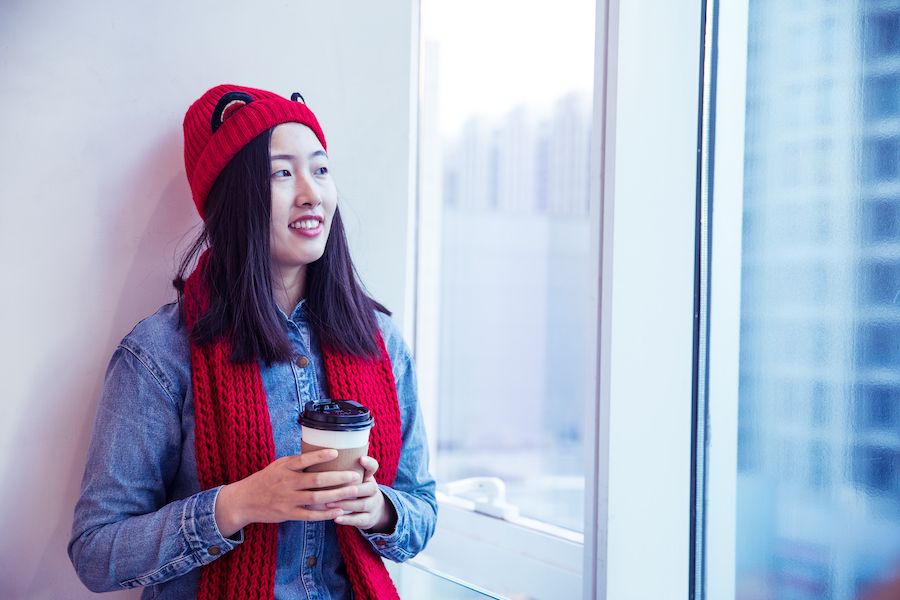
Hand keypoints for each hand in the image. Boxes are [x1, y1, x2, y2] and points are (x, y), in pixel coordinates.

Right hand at [214, 449, 363, 536]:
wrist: (243, 501)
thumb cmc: (265, 479)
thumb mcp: (278, 465)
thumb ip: (296, 462)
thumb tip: (319, 452)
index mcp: (285, 467)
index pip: (304, 459)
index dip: (320, 456)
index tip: (336, 452)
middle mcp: (287, 482)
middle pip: (316, 480)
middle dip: (337, 478)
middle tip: (354, 476)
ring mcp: (288, 499)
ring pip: (316, 498)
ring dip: (336, 495)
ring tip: (353, 491)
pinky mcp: (288, 514)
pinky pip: (310, 515)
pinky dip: (325, 514)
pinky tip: (338, 511)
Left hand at [327, 455, 396, 533]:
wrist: (373, 510)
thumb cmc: (356, 489)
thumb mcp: (354, 478)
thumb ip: (342, 468)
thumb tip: (318, 452)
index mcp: (368, 477)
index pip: (373, 467)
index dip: (368, 463)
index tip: (360, 459)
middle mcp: (373, 490)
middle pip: (369, 487)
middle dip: (352, 488)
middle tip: (335, 488)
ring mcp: (372, 505)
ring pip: (362, 504)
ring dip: (346, 504)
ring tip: (329, 504)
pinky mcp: (368, 519)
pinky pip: (359, 520)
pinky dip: (348, 520)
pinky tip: (336, 519)